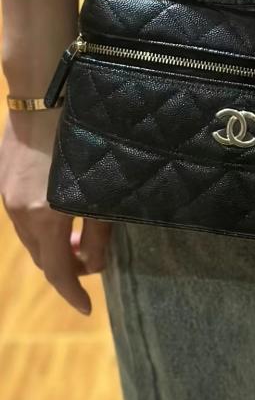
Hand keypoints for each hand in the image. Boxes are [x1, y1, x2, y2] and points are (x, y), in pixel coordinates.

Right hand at [0, 108, 111, 314]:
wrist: (43, 92)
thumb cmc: (82, 135)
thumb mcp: (100, 186)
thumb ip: (98, 229)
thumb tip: (95, 264)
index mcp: (46, 217)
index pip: (57, 272)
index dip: (73, 293)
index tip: (87, 307)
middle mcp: (20, 211)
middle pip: (40, 257)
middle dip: (63, 267)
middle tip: (88, 262)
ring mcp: (7, 194)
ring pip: (29, 236)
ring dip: (50, 244)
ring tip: (75, 235)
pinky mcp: (4, 177)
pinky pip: (21, 213)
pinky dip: (39, 223)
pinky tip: (57, 207)